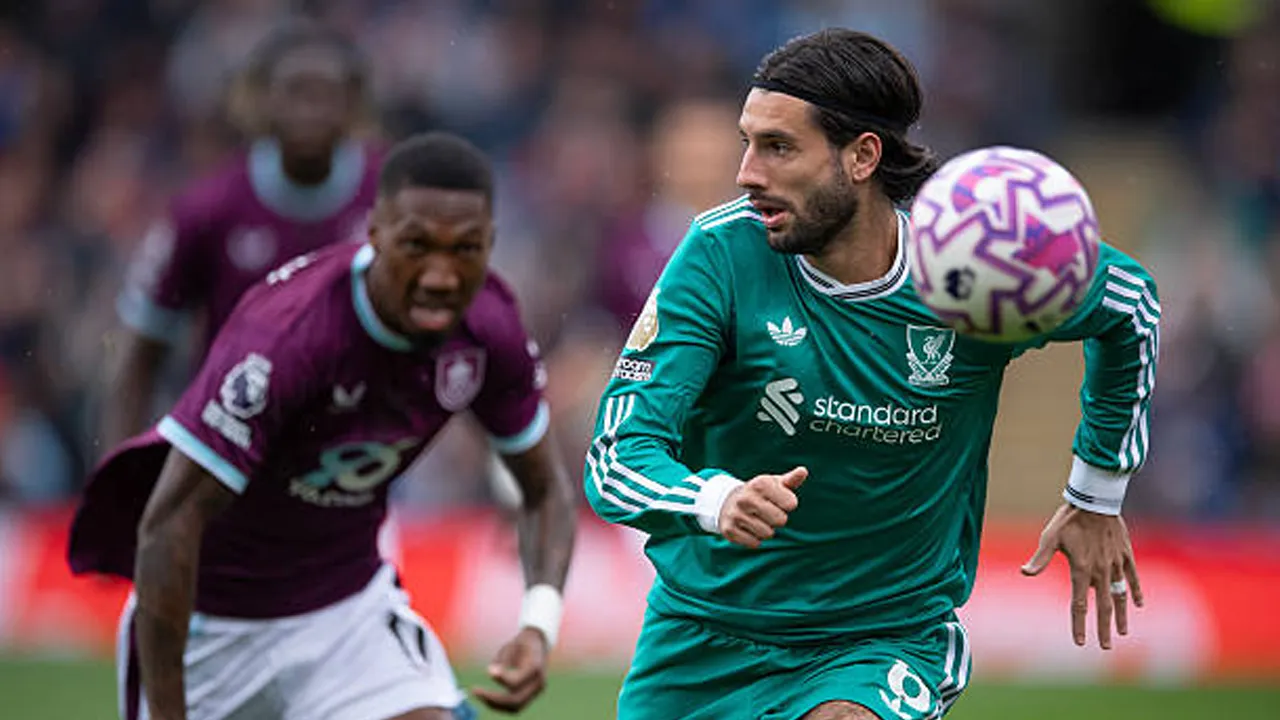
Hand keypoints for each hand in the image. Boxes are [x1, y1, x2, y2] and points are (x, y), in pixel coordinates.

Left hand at [471, 626, 548, 713]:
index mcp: (535, 666)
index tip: (488, 671)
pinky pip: (514, 706)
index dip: (501, 679)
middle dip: (493, 699)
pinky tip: (485, 696)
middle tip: (475, 690)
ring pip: (515, 707)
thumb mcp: (511, 646)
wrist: (537, 645)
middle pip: (516, 700)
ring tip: (478, 693)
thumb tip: (490, 672)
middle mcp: (538, 682)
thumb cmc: (520, 643)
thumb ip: (502, 660)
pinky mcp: (530, 696)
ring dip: (494, 704)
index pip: (516, 682)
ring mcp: (535, 691)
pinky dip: (499, 704)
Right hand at [718, 467, 807, 548]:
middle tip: (768, 512)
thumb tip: (803, 471)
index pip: (791, 504)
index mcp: (760, 484)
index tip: (778, 500)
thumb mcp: (774, 484)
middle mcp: (746, 498)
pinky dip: (754, 539)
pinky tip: (747, 527)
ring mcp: (736, 514)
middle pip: (781, 521)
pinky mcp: (729, 530)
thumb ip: (791, 480)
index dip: (787, 504)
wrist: (727, 501)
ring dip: (766, 530)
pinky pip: (755, 543)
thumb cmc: (759, 493)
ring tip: (757, 520)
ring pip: (768, 534)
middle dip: (778, 519)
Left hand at [1021, 503, 1144, 649]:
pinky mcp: (1126, 554)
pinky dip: (1135, 591)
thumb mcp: (1050, 538)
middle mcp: (1101, 571)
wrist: (1095, 500)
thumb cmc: (1068, 519)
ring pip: (1120, 596)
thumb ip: (1040, 558)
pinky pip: (1133, 577)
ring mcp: (1116, 564)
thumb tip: (1024, 572)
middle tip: (1105, 647)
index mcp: (1081, 570)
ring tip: (1122, 632)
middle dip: (1103, 629)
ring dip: (1121, 615)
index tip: (1080, 642)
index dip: (1079, 624)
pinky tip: (1139, 604)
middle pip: (1103, 607)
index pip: (1079, 604)